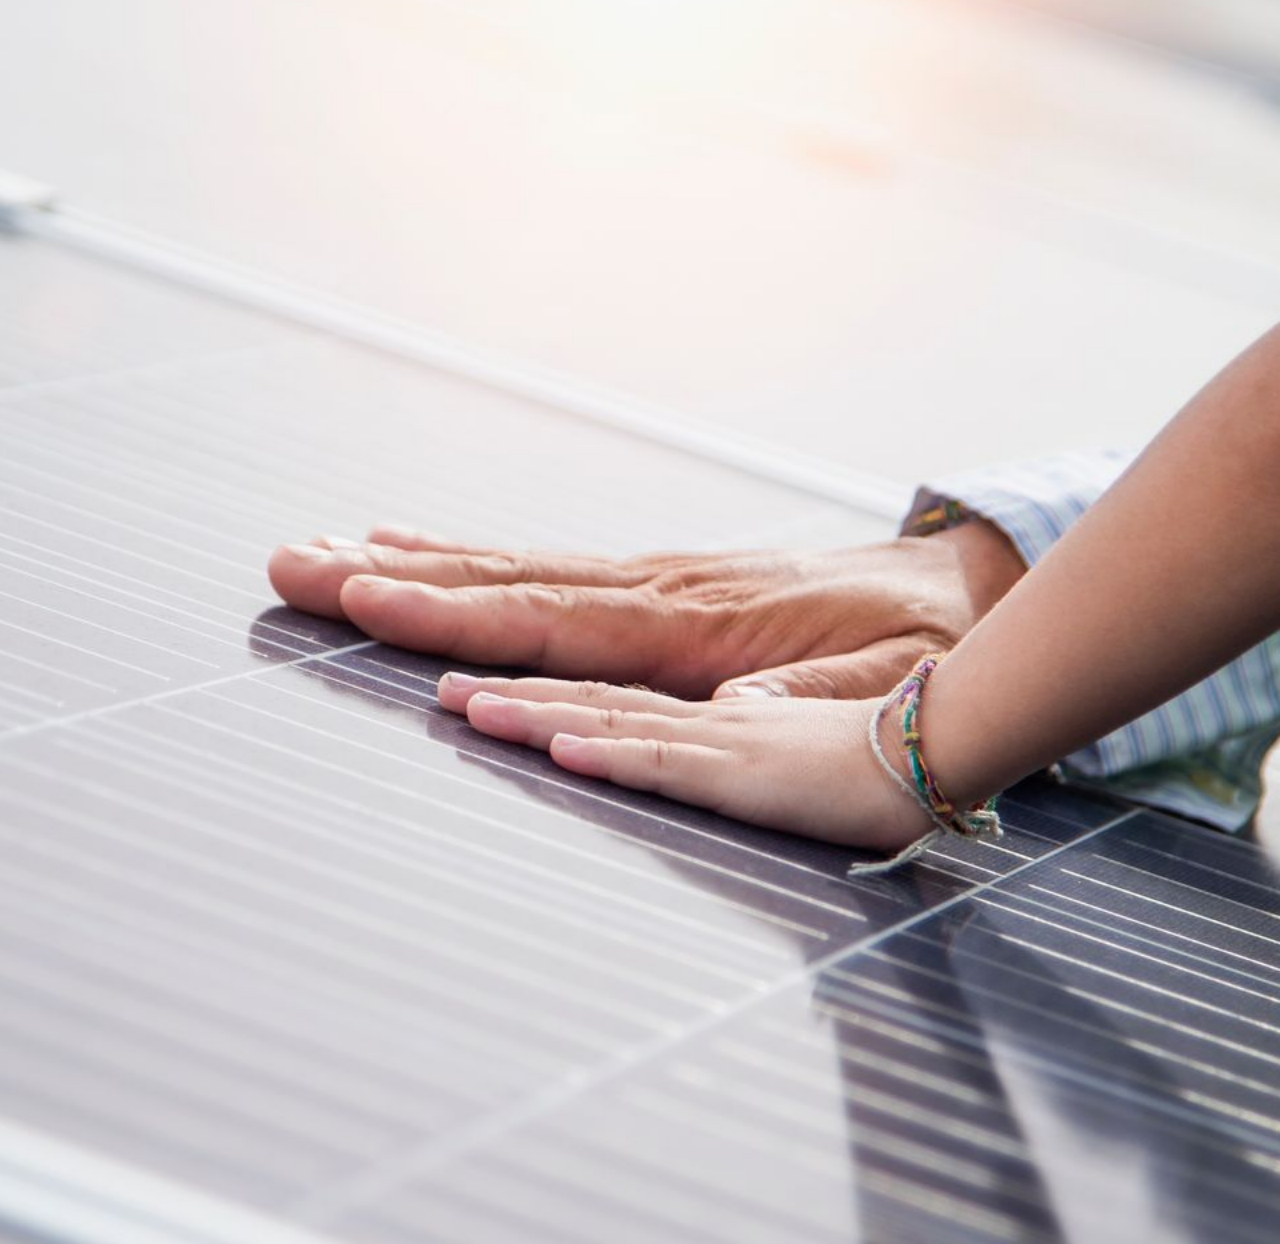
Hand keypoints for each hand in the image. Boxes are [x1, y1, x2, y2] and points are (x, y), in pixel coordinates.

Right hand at [267, 520, 1023, 699]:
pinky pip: (558, 569)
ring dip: (424, 560)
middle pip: (512, 581)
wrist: (966, 589)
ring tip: (332, 550)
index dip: (462, 613)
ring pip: (522, 565)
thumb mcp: (898, 689)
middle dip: (400, 577)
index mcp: (705, 629)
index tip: (371, 597)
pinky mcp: (668, 583)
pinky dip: (485, 560)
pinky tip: (436, 554)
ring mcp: (662, 579)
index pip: (558, 620)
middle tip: (294, 561)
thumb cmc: (930, 652)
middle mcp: (665, 591)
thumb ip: (813, 696)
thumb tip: (736, 702)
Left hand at [437, 672, 934, 850]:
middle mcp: (695, 704)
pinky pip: (671, 759)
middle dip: (489, 670)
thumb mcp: (789, 725)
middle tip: (420, 662)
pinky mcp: (751, 771)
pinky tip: (563, 747)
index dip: (517, 664)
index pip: (590, 674)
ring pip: (608, 714)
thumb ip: (743, 720)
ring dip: (529, 710)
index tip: (451, 660)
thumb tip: (720, 710)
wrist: (956, 729)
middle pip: (578, 683)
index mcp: (698, 693)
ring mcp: (719, 735)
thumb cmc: (875, 733)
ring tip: (458, 701)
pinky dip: (613, 752)